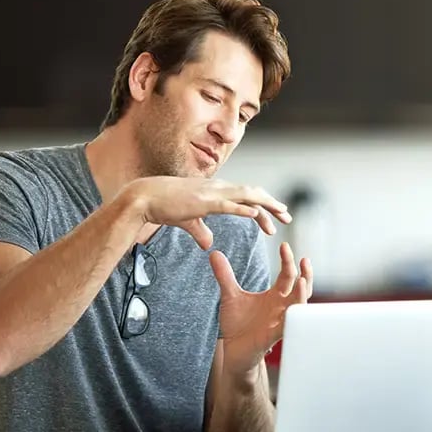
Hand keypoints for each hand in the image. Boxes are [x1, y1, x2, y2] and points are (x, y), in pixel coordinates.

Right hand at [125, 177, 291, 249]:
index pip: (246, 196)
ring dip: (266, 205)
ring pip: (246, 196)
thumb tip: (208, 243)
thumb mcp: (187, 221)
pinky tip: (256, 214)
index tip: (276, 217)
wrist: (143, 198)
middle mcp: (218, 189)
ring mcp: (211, 194)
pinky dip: (243, 208)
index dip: (263, 206)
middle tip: (288, 217)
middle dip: (272, 205)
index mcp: (216, 191)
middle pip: (253, 194)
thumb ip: (200, 231)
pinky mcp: (202, 202)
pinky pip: (227, 205)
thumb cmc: (163, 207)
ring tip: (281, 215)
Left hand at [210, 242, 312, 382]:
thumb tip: (214, 253)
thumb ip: (225, 275)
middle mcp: (281, 307)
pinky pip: (287, 326)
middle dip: (304, 273)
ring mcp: (280, 321)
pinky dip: (291, 318)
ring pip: (299, 306)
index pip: (288, 274)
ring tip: (303, 281)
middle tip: (303, 259)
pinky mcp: (273, 336)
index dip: (288, 260)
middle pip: (300, 287)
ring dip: (302, 294)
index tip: (285, 245)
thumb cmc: (237, 324)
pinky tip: (293, 309)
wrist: (232, 351)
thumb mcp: (230, 295)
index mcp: (275, 296)